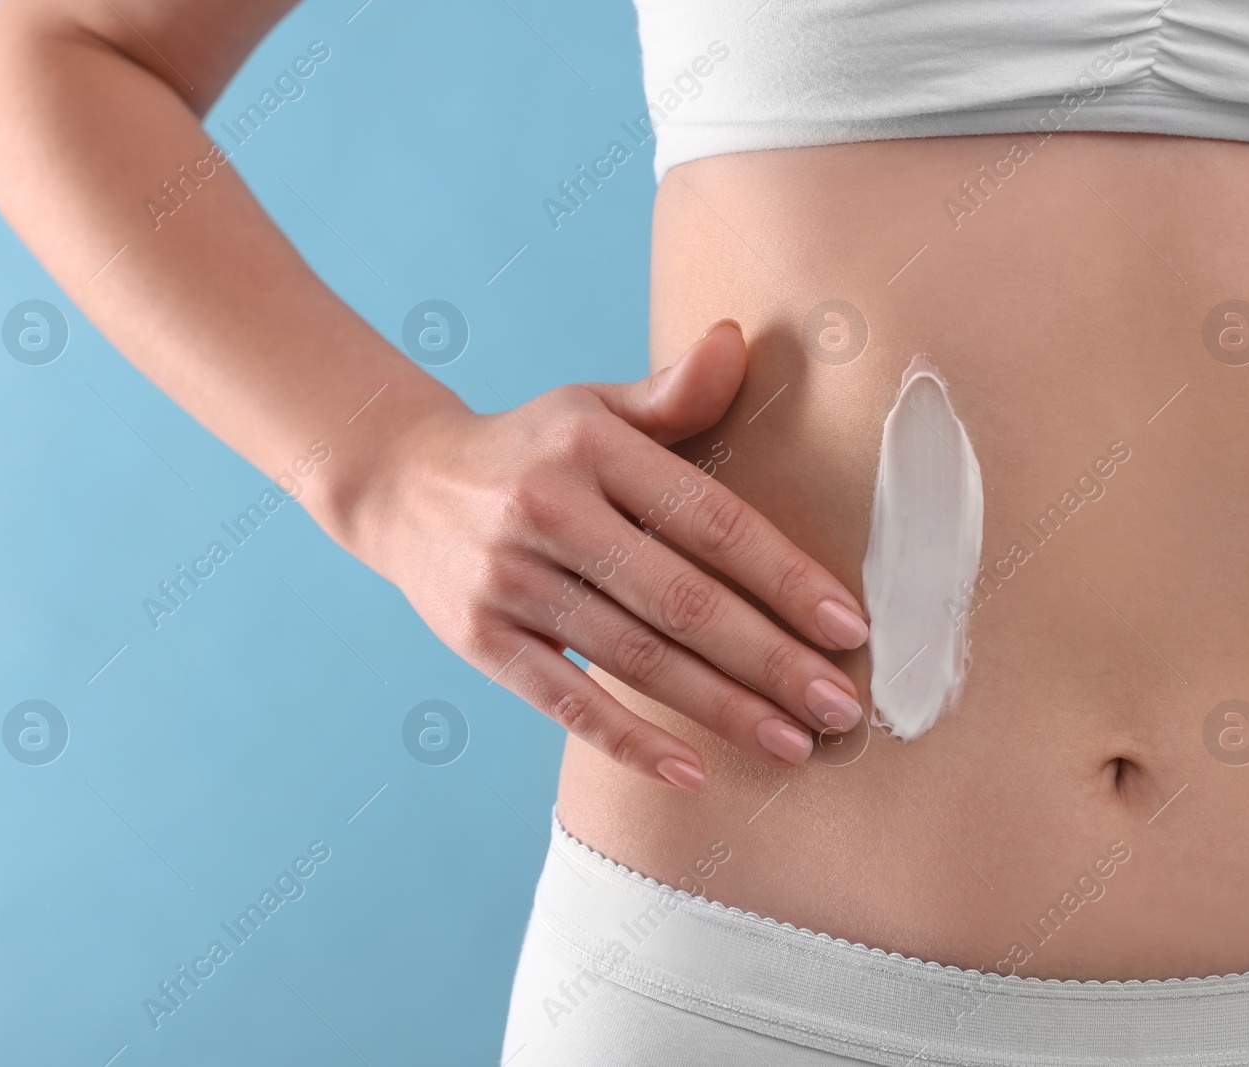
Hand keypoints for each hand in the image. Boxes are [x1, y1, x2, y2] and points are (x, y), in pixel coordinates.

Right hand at [351, 321, 869, 789]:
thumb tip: (738, 341)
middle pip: (682, 601)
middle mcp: (549, 510)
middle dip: (771, 660)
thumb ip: (672, 394)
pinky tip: (690, 771)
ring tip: (793, 745)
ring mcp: (510, 580)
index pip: (711, 520)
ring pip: (636, 658)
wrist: (399, 484)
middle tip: (840, 706)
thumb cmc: (528, 449)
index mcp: (592, 448)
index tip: (849, 626)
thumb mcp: (592, 408)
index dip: (785, 577)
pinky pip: (565, 700)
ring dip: (722, 709)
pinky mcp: (479, 639)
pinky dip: (628, 741)